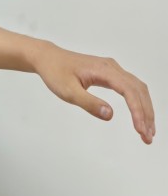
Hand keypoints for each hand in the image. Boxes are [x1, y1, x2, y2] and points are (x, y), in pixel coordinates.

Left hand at [34, 43, 154, 143]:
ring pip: (137, 89)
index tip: (140, 130)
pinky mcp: (110, 74)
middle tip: (148, 136)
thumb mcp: (68, 91)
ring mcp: (112, 69)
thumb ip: (89, 103)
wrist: (48, 58)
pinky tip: (139, 116)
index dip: (138, 111)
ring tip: (147, 131)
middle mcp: (112, 67)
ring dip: (145, 109)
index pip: (129, 91)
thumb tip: (110, 115)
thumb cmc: (55, 73)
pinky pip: (130, 87)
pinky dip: (137, 102)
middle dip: (146, 114)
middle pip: (139, 90)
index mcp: (104, 70)